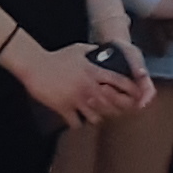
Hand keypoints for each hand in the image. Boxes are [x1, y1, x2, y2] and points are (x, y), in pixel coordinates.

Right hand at [12, 38, 144, 124]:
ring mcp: (77, 99)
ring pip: (97, 117)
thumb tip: (104, 50)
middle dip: (120, 109)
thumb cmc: (56, 57)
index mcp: (94, 72)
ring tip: (96, 114)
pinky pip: (77, 123)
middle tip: (119, 111)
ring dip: (98, 117)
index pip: (120, 82)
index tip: (136, 96)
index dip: (132, 91)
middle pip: (113, 104)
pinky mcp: (64, 108)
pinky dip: (78, 124)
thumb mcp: (78, 49)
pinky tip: (77, 119)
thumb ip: (94, 51)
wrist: (35, 66)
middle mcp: (89, 86)